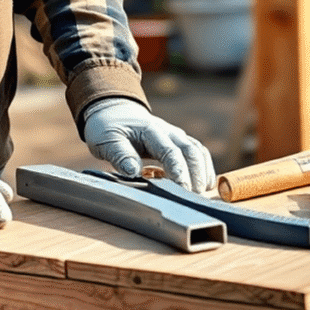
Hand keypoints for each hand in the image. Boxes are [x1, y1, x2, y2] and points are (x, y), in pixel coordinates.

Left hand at [83, 97, 214, 192]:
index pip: (170, 151)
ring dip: (202, 172)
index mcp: (150, 130)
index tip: (181, 190)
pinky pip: (198, 152)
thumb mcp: (106, 140)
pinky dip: (204, 168)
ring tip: (200, 195)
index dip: (178, 171)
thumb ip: (120, 154)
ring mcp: (175, 135)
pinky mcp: (178, 142)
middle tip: (192, 199)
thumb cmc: (108, 127)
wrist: (113, 111)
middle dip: (195, 175)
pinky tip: (203, 184)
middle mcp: (167, 131)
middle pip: (190, 151)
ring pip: (198, 151)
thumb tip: (133, 171)